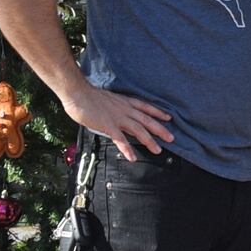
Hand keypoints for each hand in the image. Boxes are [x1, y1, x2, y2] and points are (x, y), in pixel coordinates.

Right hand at [58, 79, 174, 161]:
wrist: (78, 93)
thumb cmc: (88, 96)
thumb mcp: (108, 99)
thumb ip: (115, 107)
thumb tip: (117, 114)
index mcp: (124, 102)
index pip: (145, 107)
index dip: (158, 112)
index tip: (169, 117)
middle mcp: (124, 109)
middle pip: (147, 120)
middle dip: (160, 129)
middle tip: (171, 138)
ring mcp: (117, 117)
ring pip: (138, 130)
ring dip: (149, 141)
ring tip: (158, 150)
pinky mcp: (108, 125)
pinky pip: (120, 139)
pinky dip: (128, 149)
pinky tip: (133, 158)